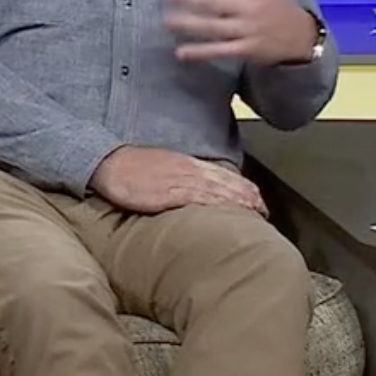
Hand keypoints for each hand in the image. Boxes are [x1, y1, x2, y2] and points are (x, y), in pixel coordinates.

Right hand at [89, 146, 268, 216]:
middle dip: (249, 196)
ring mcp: (181, 181)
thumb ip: (182, 177)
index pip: (224, 175)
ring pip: (219, 189)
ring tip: (257, 212)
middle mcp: (190, 170)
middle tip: (266, 211)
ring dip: (240, 201)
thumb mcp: (163, 168)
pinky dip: (219, 204)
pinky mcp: (169, 193)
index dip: (244, 187)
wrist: (109, 163)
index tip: (258, 200)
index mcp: (189, 165)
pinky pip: (200, 198)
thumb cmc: (132, 168)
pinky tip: (231, 211)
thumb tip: (198, 191)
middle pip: (228, 182)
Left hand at [164, 0, 317, 65]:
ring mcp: (248, 30)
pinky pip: (221, 51)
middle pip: (215, 2)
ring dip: (190, 24)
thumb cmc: (278, 3)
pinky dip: (201, 52)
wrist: (302, 37)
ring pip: (214, 27)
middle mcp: (249, 7)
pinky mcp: (247, 50)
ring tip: (167, 21)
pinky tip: (181, 53)